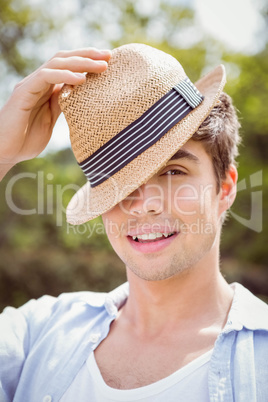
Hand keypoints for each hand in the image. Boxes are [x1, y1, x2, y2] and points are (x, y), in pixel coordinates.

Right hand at [0, 47, 110, 178]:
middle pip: (64, 59)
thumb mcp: (51, 120)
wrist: (4, 152)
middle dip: (88, 55)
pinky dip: (64, 75)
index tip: (109, 61)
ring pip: (57, 63)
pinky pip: (46, 77)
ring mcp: (30, 85)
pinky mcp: (24, 92)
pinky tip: (81, 79)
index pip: (68, 66)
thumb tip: (79, 94)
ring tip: (101, 65)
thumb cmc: (26, 140)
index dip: (87, 61)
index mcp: (46, 88)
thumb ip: (62, 104)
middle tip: (110, 55)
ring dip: (81, 62)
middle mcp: (38, 82)